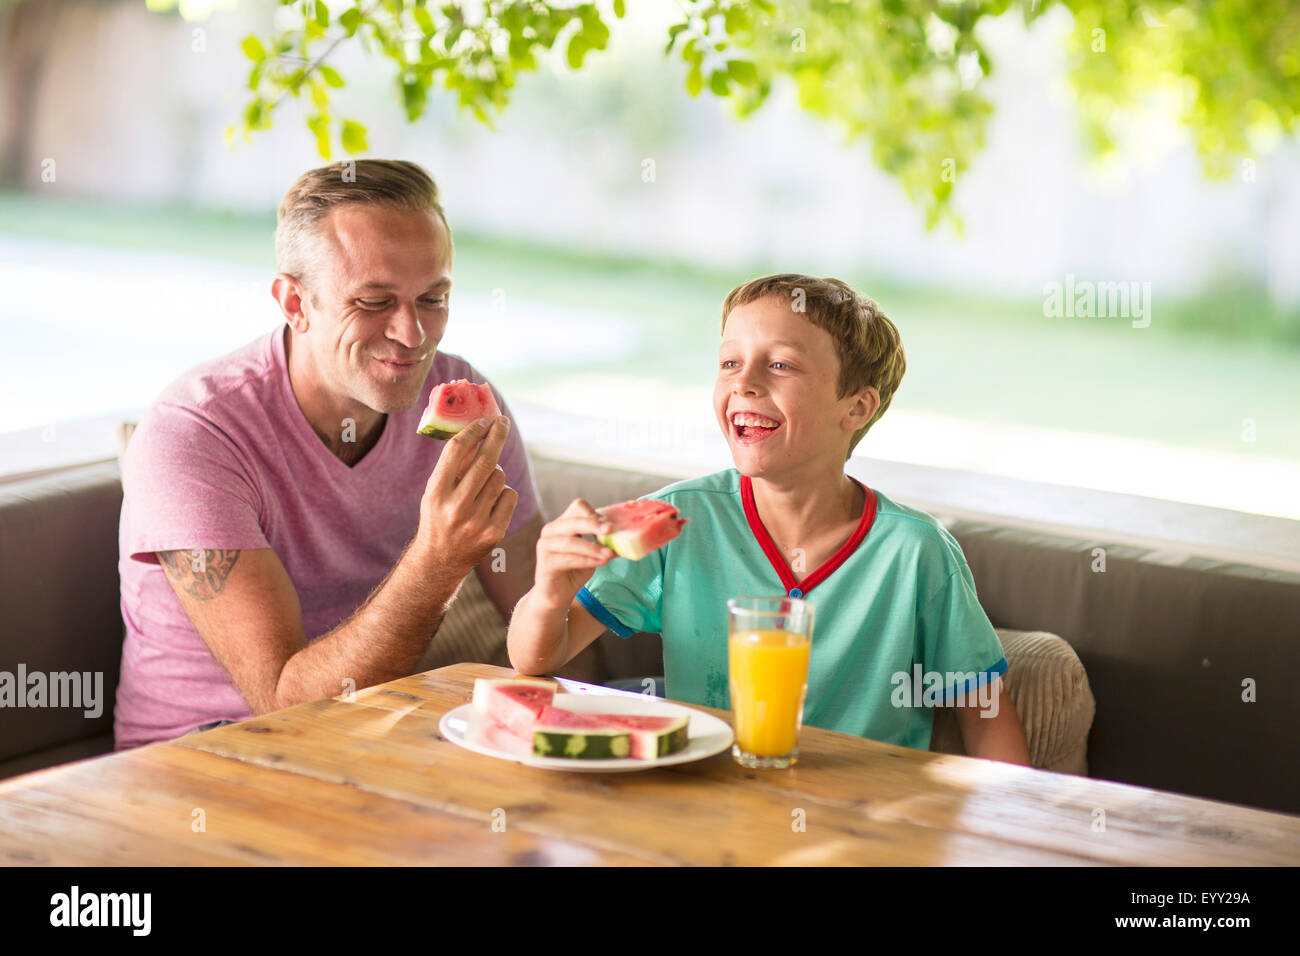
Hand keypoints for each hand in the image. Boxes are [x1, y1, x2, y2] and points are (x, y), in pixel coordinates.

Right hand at [415, 417, 518, 574]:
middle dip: (496, 436)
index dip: (473, 431)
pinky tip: (491, 503)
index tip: (484, 420)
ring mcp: (476, 521)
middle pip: (484, 460)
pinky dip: (504, 493)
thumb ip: (453, 467)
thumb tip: (477, 432)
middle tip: (502, 422)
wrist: (439, 561)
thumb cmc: (438, 517)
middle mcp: (455, 507)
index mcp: (436, 493)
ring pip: (499, 477)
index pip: (456, 451)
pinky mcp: (494, 533)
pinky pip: (509, 495)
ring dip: (495, 473)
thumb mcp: (435, 492)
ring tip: (483, 485)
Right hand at [534, 498, 614, 607]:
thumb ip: (603, 543)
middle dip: (593, 524)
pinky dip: (586, 560)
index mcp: (563, 523)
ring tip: (609, 554)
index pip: (578, 507)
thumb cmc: (575, 570)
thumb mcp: (592, 553)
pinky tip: (599, 563)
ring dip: (592, 548)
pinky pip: (567, 559)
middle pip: (574, 521)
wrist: (558, 594)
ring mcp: (545, 546)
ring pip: (570, 542)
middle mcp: (551, 530)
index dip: (594, 514)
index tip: (610, 525)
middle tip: (610, 530)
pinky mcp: (545, 563)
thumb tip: (626, 537)